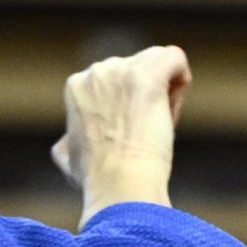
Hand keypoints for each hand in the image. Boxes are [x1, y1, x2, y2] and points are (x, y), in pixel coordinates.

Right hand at [53, 44, 190, 216]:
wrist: (120, 189)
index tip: (128, 136)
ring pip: (158, 63)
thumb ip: (69, 142)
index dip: (128, 108)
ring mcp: (121, 71)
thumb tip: (65, 144)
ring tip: (157, 127)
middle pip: (138, 69)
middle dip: (147, 99)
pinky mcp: (147, 76)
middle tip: (144, 136)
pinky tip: (172, 111)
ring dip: (166, 93)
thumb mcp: (70, 160)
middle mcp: (96, 72)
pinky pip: (175, 58)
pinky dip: (181, 80)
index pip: (116, 82)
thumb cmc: (99, 183)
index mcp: (76, 86)